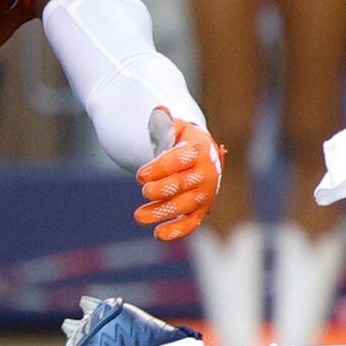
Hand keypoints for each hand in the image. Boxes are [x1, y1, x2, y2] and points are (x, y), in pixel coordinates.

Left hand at [134, 109, 223, 240]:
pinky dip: (177, 231)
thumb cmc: (181, 142)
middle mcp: (207, 173)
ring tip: (139, 216)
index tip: (140, 176)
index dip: (159, 169)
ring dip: (161, 212)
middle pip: (182, 184)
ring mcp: (206, 194)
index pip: (180, 160)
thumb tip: (160, 110)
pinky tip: (158, 234)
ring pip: (185, 206)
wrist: (200, 158)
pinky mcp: (202, 211)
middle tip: (143, 191)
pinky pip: (192, 223)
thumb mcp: (175, 128)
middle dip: (159, 190)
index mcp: (199, 150)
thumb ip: (164, 122)